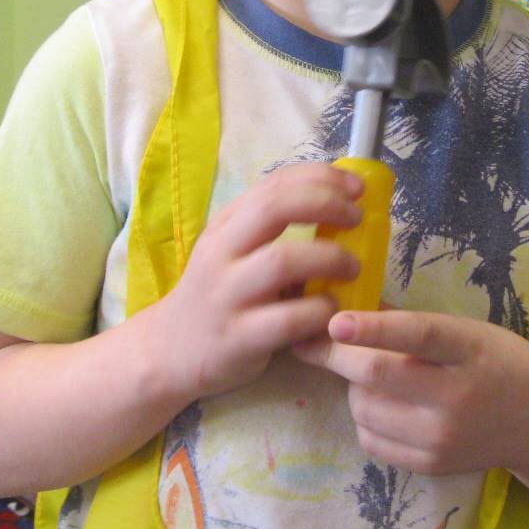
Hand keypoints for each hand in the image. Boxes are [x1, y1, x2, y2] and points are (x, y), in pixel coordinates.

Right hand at [148, 163, 362, 403]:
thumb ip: (271, 226)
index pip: (274, 184)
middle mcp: (222, 253)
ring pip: (282, 261)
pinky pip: (288, 319)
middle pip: (274, 209)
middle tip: (357, 219)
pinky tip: (332, 310)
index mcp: (226, 225)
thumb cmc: (219, 293)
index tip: (356, 186)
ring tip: (352, 267)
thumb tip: (337, 199)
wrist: (171, 350)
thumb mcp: (233, 250)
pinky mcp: (238, 338)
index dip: (321, 178)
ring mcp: (227, 295)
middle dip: (325, 204)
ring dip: (329, 258)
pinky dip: (320, 310)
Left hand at [292, 310, 528, 475]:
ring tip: (370, 375)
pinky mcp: (431, 465)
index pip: (417, 336)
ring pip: (365, 408)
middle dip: (336, 355)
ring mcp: (443, 437)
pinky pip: (371, 440)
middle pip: (377, 375)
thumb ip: (414, 324)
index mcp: (469, 349)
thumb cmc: (498, 363)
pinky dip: (364, 418)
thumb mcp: (468, 330)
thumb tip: (350, 306)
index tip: (335, 322)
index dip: (374, 328)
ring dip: (352, 386)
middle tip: (315, 340)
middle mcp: (457, 396)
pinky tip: (383, 404)